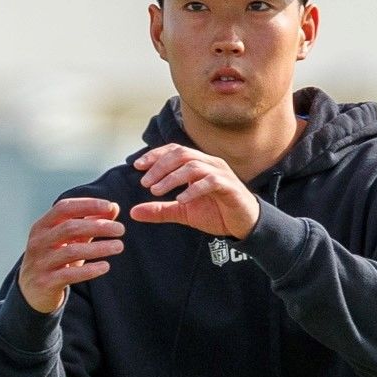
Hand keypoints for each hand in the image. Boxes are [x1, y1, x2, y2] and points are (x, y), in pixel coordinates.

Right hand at [18, 199, 125, 314]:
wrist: (32, 291)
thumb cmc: (55, 259)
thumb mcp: (69, 240)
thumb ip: (89, 223)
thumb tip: (114, 207)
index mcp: (42, 226)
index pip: (64, 208)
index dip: (87, 205)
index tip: (110, 206)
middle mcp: (39, 241)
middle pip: (70, 228)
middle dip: (98, 226)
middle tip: (121, 229)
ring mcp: (41, 262)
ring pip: (71, 251)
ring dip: (98, 248)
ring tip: (119, 246)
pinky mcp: (46, 282)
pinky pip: (70, 274)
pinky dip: (90, 270)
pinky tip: (106, 266)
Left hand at [129, 146, 259, 239]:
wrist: (244, 226)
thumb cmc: (216, 213)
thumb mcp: (182, 212)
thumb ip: (160, 210)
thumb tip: (133, 213)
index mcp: (198, 164)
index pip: (174, 150)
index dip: (155, 155)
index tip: (137, 166)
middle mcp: (209, 163)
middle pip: (181, 154)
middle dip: (160, 166)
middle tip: (145, 182)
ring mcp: (221, 173)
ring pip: (193, 166)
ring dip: (172, 177)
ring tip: (156, 191)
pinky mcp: (230, 187)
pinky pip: (210, 182)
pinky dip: (193, 190)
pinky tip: (180, 200)